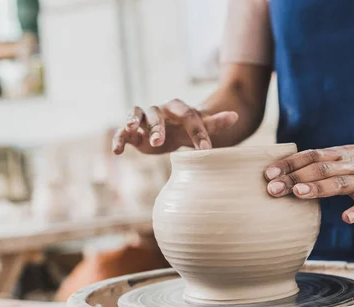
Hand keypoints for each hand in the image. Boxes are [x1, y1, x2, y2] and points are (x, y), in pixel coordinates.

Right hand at [112, 99, 237, 154]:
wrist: (171, 130)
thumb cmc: (187, 128)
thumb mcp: (201, 125)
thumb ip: (216, 122)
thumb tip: (236, 116)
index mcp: (178, 108)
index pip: (189, 116)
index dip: (197, 132)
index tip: (205, 151)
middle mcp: (159, 110)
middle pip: (157, 114)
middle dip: (157, 127)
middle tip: (159, 142)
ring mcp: (143, 119)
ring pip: (136, 116)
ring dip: (133, 123)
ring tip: (131, 131)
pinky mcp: (132, 132)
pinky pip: (122, 132)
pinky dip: (119, 139)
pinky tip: (117, 151)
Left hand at [263, 141, 353, 223]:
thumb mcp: (343, 157)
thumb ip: (319, 165)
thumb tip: (285, 176)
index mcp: (338, 155)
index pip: (309, 156)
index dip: (289, 164)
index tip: (268, 174)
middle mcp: (349, 164)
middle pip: (319, 170)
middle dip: (295, 179)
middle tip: (272, 189)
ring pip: (340, 183)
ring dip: (319, 188)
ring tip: (299, 193)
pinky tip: (346, 218)